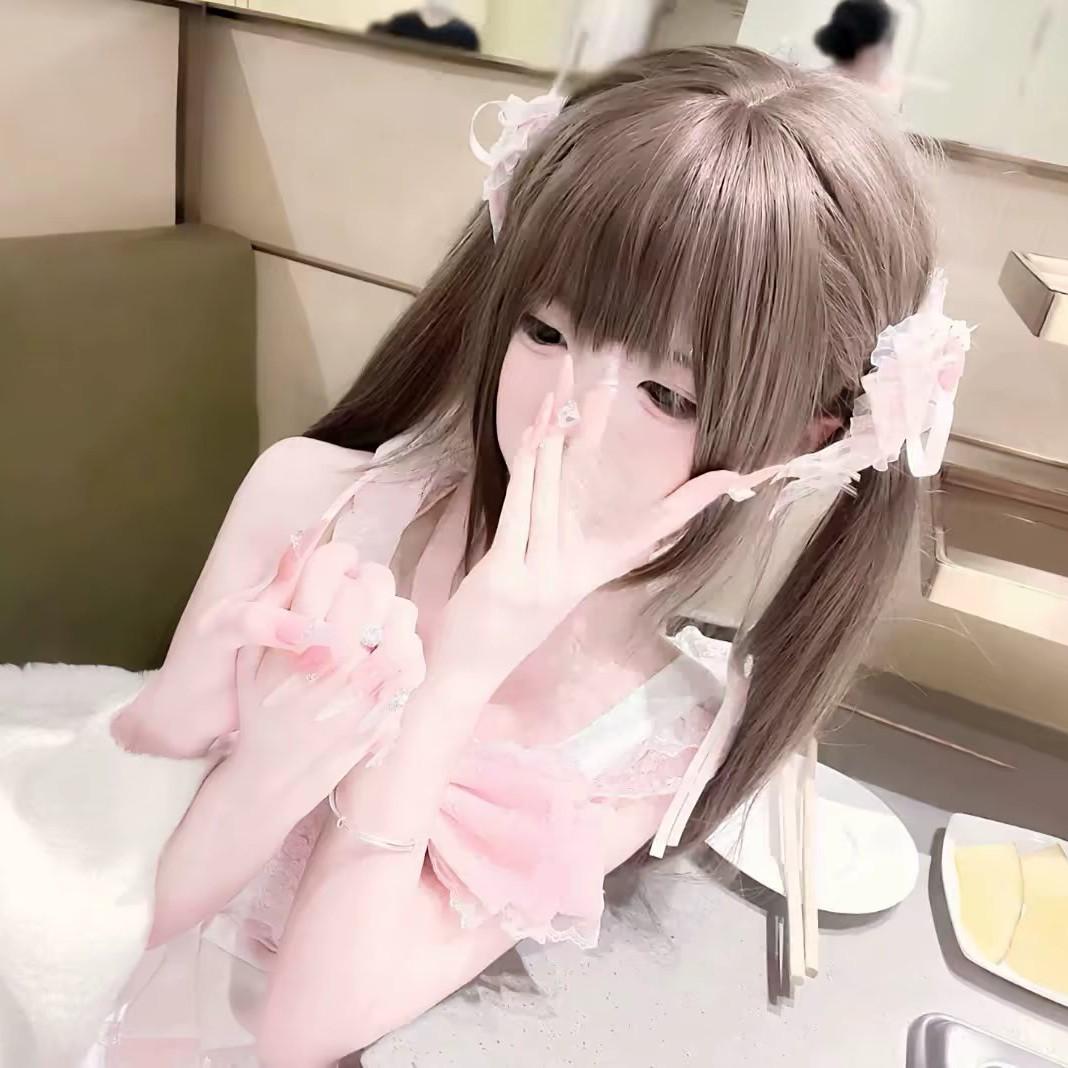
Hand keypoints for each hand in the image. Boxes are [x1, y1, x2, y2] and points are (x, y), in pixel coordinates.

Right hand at [227, 543, 425, 801]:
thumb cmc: (261, 706)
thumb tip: (305, 538)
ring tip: (366, 627)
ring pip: (400, 611)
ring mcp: (370, 676)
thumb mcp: (250, 652)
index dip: (337, 559)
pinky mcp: (390, 698)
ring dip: (385, 612)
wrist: (278, 774)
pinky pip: (414, 649)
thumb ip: (275, 594)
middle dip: (364, 581)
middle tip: (352, 596)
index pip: (334, 564)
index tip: (335, 569)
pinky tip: (380, 653)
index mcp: (300, 632)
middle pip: (375, 581)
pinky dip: (403, 644)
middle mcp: (339, 651)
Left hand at [432, 356, 775, 692]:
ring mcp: (542, 575)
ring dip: (554, 432)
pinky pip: (520, 511)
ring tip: (561, 385)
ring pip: (551, 490)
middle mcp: (576, 572)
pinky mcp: (507, 576)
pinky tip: (535, 436)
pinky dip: (528, 469)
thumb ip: (574, 553)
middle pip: (592, 486)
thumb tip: (588, 523)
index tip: (734, 474)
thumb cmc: (509, 625)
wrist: (469, 672)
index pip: (653, 531)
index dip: (694, 503)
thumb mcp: (552, 589)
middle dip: (597, 425)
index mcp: (593, 573)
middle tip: (609, 376)